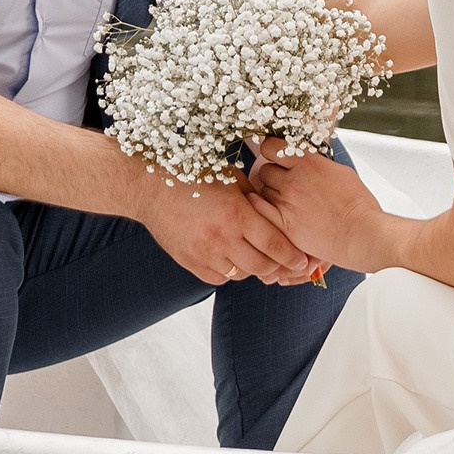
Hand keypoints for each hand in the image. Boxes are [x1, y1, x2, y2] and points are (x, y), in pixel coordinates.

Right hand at [137, 177, 322, 287]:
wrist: (150, 187)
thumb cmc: (192, 175)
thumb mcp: (230, 178)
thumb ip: (255, 196)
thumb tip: (277, 207)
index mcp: (237, 214)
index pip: (275, 245)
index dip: (292, 256)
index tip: (303, 261)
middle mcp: (223, 238)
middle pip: (262, 266)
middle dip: (278, 267)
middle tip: (285, 265)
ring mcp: (205, 253)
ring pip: (241, 274)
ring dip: (252, 268)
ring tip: (256, 258)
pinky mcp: (190, 262)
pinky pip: (219, 278)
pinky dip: (229, 272)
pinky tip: (230, 259)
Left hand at [244, 139, 399, 276]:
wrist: (361, 233)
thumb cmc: (357, 205)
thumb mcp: (340, 171)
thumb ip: (317, 163)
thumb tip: (306, 159)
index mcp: (308, 163)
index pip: (271, 146)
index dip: (272, 150)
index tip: (275, 155)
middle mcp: (293, 180)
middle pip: (265, 169)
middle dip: (273, 174)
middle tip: (283, 182)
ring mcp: (287, 203)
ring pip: (263, 190)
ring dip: (271, 194)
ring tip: (287, 201)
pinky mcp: (284, 225)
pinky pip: (260, 211)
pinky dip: (263, 209)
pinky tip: (271, 211)